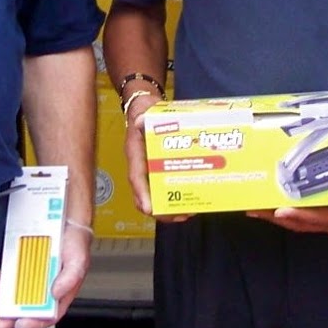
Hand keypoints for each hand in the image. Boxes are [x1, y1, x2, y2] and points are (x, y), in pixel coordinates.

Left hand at [0, 217, 93, 327]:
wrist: (67, 221)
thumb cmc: (76, 243)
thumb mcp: (79, 260)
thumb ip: (70, 278)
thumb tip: (56, 294)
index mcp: (60, 294)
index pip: (47, 316)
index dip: (34, 324)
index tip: (20, 324)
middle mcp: (45, 289)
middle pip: (26, 310)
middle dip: (9, 318)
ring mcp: (32, 278)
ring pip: (14, 295)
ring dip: (1, 297)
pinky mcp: (23, 267)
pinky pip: (9, 277)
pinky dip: (1, 279)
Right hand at [122, 95, 195, 222]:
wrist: (146, 112)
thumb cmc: (145, 116)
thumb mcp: (144, 115)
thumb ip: (143, 119)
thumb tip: (141, 120)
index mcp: (135, 156)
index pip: (136, 178)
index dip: (142, 194)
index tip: (150, 209)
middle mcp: (141, 169)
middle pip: (146, 198)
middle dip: (162, 211)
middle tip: (181, 215)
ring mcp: (151, 173)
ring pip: (156, 199)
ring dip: (170, 210)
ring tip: (189, 213)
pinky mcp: (161, 173)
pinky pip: (166, 191)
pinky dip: (177, 199)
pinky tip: (192, 202)